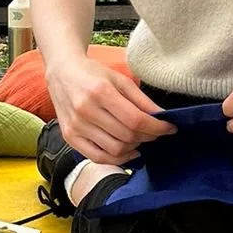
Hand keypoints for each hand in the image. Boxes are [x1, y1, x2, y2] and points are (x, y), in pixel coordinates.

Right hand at [44, 53, 174, 164]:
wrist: (62, 73)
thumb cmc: (93, 74)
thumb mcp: (120, 79)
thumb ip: (141, 99)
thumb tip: (161, 117)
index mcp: (100, 92)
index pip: (135, 119)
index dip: (157, 127)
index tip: (169, 128)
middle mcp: (85, 110)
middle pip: (127, 135)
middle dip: (148, 136)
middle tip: (156, 132)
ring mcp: (75, 126)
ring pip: (115, 150)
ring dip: (134, 147)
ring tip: (141, 138)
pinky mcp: (69, 137)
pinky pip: (97, 157)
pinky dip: (117, 159)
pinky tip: (128, 151)